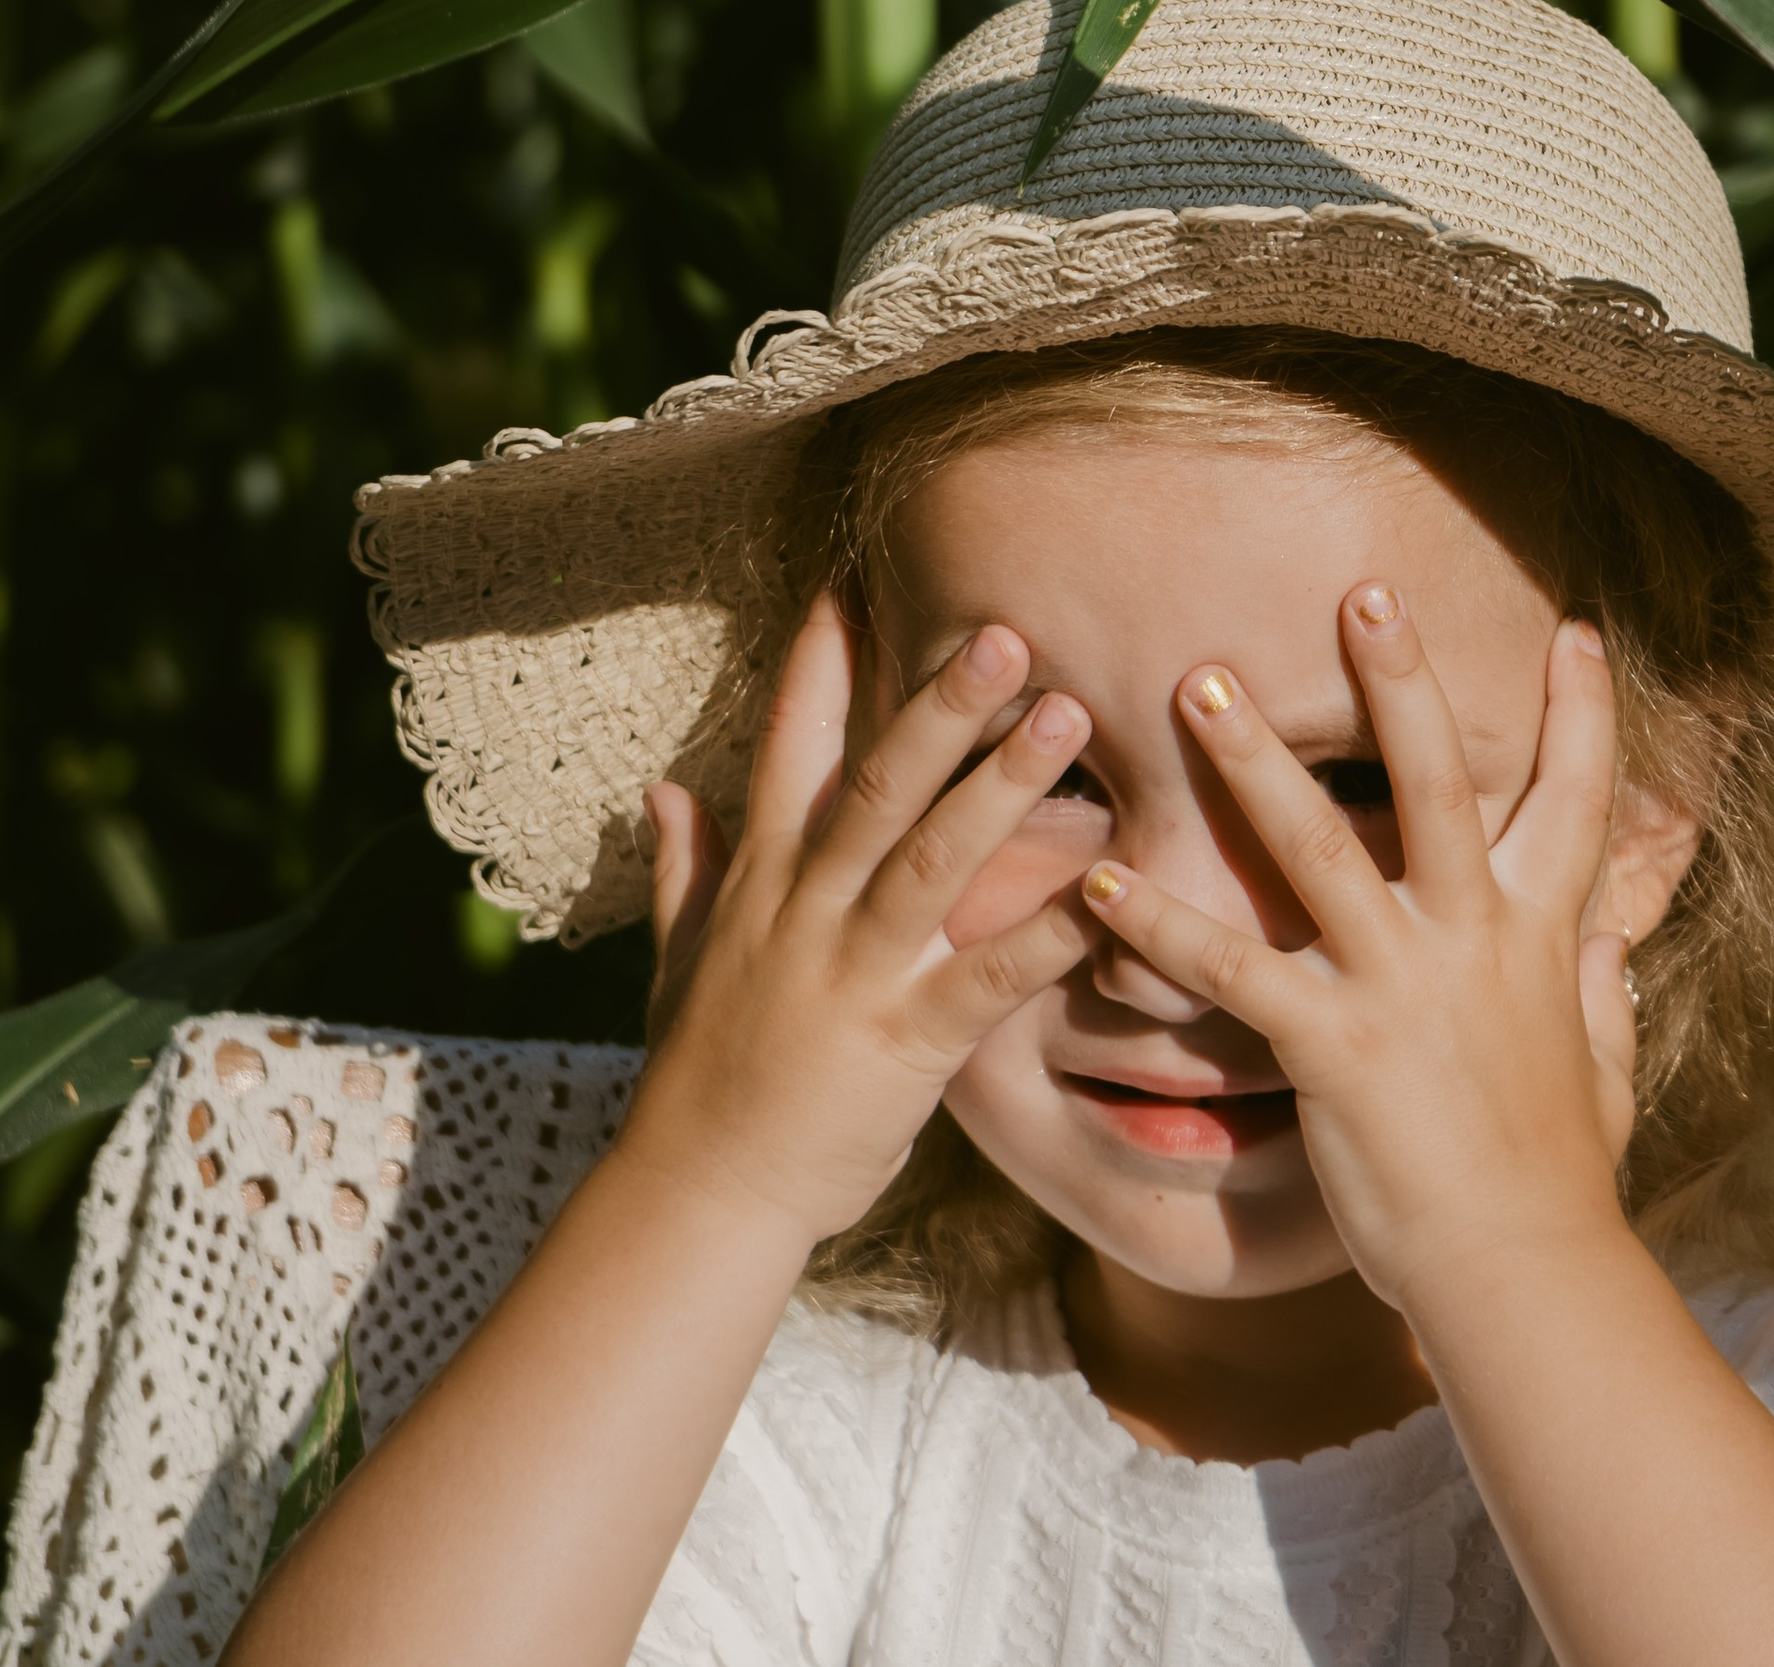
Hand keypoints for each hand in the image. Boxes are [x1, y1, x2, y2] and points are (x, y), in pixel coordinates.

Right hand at [622, 590, 1100, 1245]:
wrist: (699, 1195)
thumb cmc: (702, 1073)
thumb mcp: (682, 955)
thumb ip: (686, 864)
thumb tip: (663, 787)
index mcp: (760, 878)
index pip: (786, 747)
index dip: (818, 664)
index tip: (850, 578)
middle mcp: (805, 910)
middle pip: (873, 787)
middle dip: (937, 706)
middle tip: (1005, 630)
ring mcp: (853, 974)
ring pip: (931, 861)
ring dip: (1002, 785)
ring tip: (1067, 715)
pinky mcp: (903, 1044)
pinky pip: (986, 981)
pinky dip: (1048, 938)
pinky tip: (1110, 895)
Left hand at [1079, 590, 1636, 1310]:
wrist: (1523, 1274)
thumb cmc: (1561, 1176)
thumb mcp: (1603, 1064)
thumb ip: (1597, 988)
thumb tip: (1609, 940)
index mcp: (1542, 934)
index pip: (1575, 799)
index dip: (1580, 712)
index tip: (1571, 626)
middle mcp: (1473, 938)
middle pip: (1437, 782)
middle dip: (1399, 682)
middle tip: (1359, 593)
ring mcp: (1400, 986)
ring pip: (1317, 846)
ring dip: (1252, 759)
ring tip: (1197, 682)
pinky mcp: (1330, 1045)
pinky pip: (1228, 968)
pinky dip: (1159, 921)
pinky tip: (1099, 876)